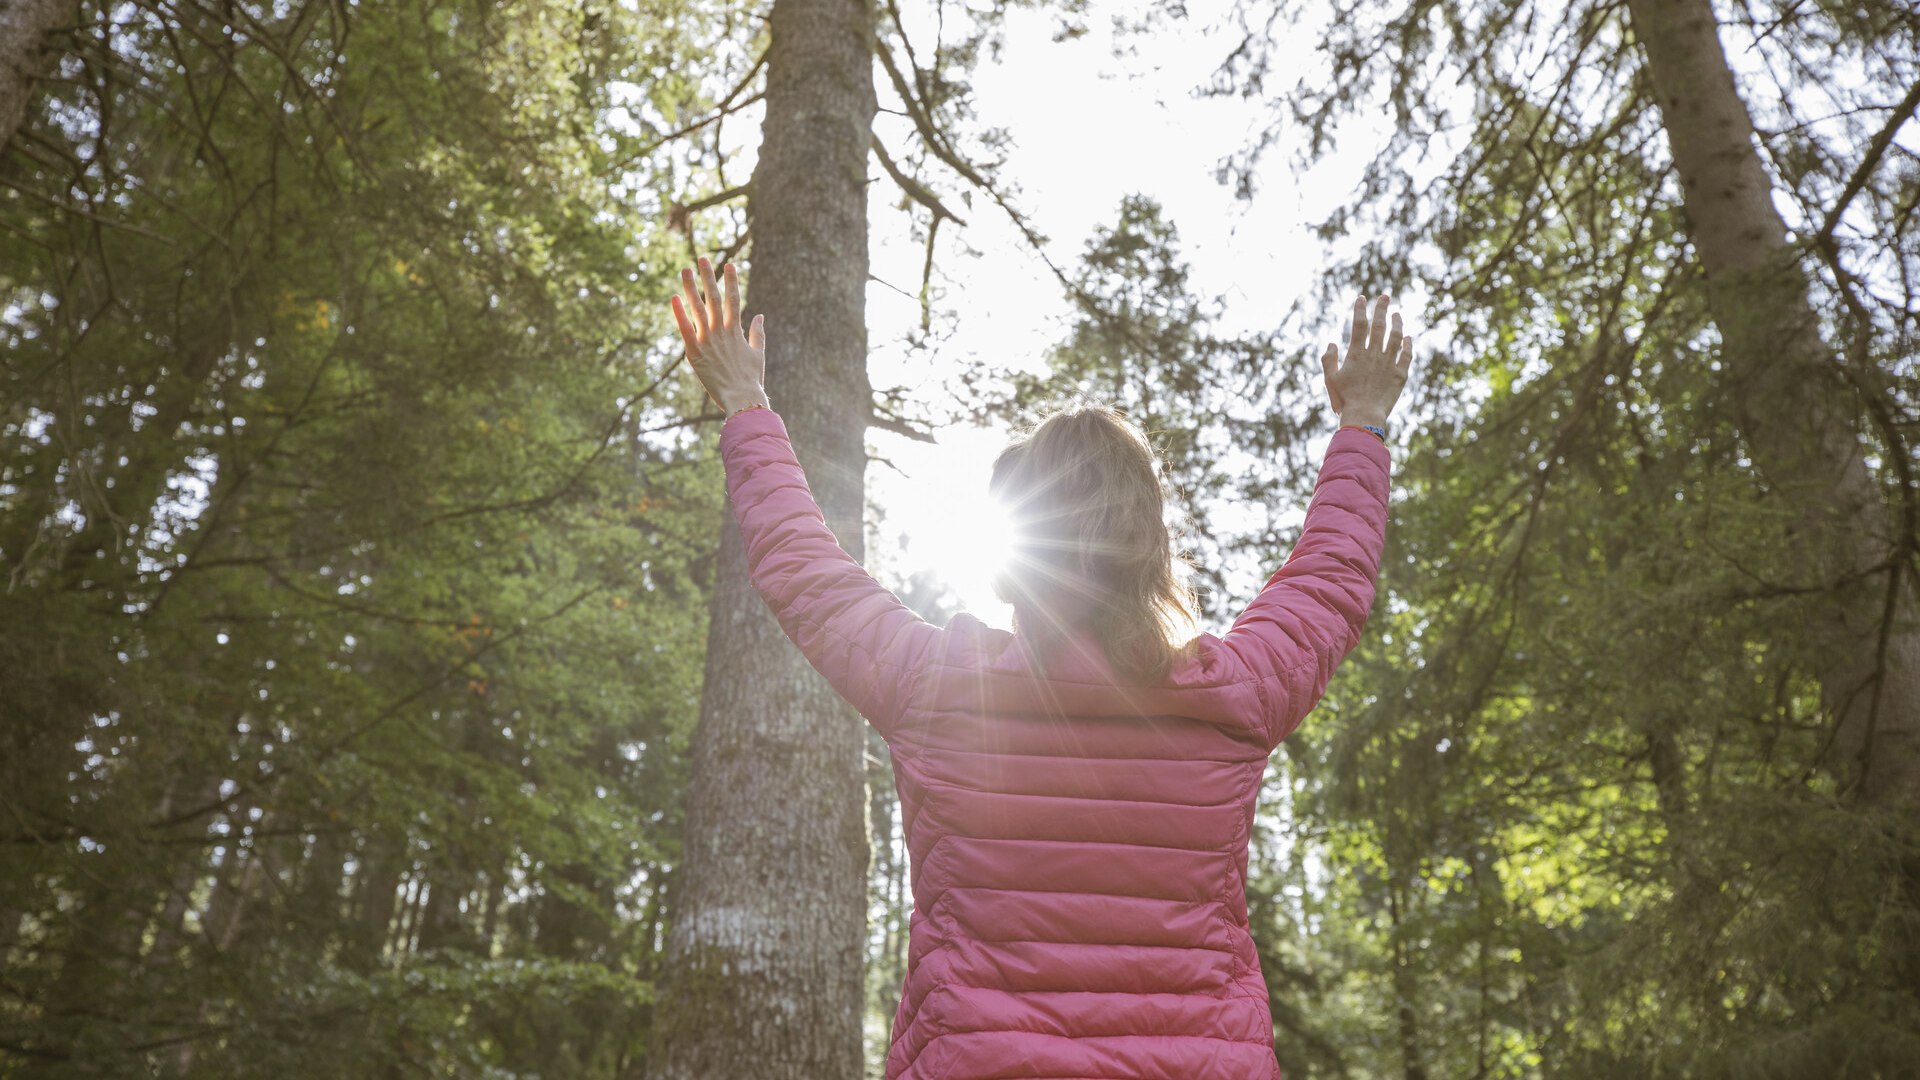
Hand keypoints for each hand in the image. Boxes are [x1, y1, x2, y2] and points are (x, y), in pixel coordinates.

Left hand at [671, 257, 769, 414]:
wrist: (741, 398)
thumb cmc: (751, 379)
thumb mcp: (757, 354)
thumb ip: (758, 333)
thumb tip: (760, 316)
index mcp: (736, 330)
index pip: (733, 299)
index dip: (731, 280)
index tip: (729, 264)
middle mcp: (721, 331)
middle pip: (713, 297)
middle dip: (708, 276)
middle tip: (702, 258)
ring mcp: (706, 340)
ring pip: (697, 307)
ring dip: (690, 287)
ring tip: (684, 270)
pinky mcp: (694, 352)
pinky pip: (684, 328)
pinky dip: (679, 313)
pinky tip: (673, 297)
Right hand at [1321, 293, 1411, 427]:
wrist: (1365, 416)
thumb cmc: (1344, 400)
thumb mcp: (1330, 380)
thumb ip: (1328, 360)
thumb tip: (1331, 343)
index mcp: (1356, 354)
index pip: (1359, 325)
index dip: (1360, 310)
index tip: (1362, 297)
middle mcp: (1374, 355)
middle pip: (1379, 326)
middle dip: (1381, 308)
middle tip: (1385, 296)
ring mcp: (1389, 364)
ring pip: (1395, 337)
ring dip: (1397, 323)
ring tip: (1397, 313)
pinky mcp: (1400, 374)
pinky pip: (1407, 355)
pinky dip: (1408, 344)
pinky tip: (1408, 337)